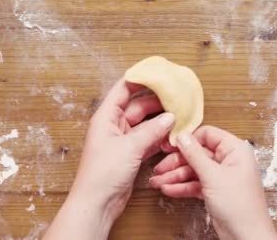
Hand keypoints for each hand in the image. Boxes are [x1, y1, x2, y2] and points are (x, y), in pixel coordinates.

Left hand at [44, 78, 174, 239]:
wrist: (97, 203)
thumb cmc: (103, 173)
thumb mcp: (130, 147)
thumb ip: (152, 130)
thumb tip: (170, 117)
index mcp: (106, 117)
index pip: (123, 89)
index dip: (139, 78)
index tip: (158, 72)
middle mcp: (113, 126)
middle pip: (138, 106)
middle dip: (157, 103)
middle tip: (177, 98)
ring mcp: (122, 141)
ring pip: (145, 124)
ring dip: (160, 122)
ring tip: (179, 117)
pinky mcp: (129, 155)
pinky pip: (147, 140)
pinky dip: (158, 138)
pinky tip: (172, 137)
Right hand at [149, 126, 276, 239]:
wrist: (246, 237)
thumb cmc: (240, 206)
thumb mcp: (213, 176)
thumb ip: (195, 155)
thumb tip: (182, 136)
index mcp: (235, 150)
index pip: (207, 135)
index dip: (188, 139)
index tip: (169, 144)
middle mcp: (229, 161)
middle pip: (197, 154)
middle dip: (176, 162)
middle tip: (159, 168)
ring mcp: (221, 177)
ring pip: (193, 170)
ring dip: (175, 176)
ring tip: (157, 182)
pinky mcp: (215, 191)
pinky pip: (195, 184)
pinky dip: (182, 187)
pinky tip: (168, 189)